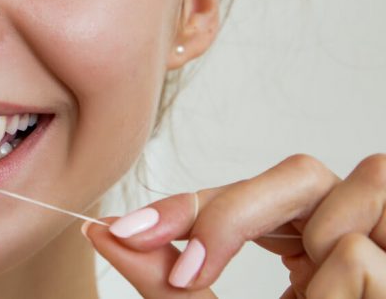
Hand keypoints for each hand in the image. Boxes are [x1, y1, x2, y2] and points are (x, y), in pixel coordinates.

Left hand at [82, 154, 385, 297]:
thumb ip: (167, 283)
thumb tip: (101, 233)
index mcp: (306, 249)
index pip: (246, 194)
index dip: (185, 206)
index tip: (122, 232)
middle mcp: (348, 242)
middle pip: (302, 172)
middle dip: (233, 212)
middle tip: (188, 270)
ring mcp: (385, 250)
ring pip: (353, 186)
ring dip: (316, 246)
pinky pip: (357, 252)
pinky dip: (337, 287)